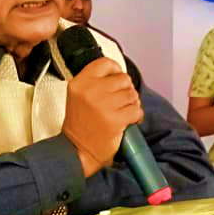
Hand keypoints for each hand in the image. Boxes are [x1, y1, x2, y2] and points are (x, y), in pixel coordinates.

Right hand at [62, 57, 143, 176]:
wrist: (77, 151)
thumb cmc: (79, 128)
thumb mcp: (78, 97)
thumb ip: (94, 82)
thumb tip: (118, 75)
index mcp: (79, 83)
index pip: (105, 63)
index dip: (117, 70)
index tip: (118, 78)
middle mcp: (90, 91)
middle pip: (123, 79)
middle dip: (126, 91)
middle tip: (120, 102)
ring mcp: (102, 105)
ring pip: (132, 95)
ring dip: (132, 104)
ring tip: (122, 113)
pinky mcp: (114, 120)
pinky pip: (136, 110)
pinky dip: (136, 116)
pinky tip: (128, 121)